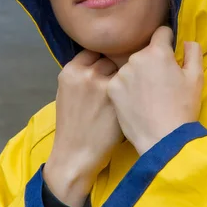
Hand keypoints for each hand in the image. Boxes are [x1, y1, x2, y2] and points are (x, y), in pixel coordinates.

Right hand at [43, 50, 122, 206]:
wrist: (77, 154)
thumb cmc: (73, 126)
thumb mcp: (67, 93)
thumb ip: (81, 75)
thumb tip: (101, 61)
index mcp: (71, 71)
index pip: (93, 52)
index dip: (101, 60)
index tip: (106, 70)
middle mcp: (87, 75)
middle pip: (109, 59)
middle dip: (115, 68)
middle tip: (120, 81)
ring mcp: (105, 86)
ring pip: (125, 70)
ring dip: (128, 78)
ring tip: (131, 90)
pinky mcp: (121, 99)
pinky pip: (134, 85)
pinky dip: (137, 90)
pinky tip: (138, 98)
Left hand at [107, 26, 203, 155]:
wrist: (163, 139)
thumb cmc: (183, 108)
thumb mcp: (196, 78)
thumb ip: (193, 52)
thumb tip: (186, 41)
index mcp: (158, 52)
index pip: (160, 33)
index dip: (167, 41)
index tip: (170, 54)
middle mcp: (136, 57)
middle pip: (144, 52)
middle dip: (152, 61)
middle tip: (160, 82)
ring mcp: (121, 73)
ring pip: (131, 67)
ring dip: (138, 74)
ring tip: (148, 96)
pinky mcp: (111, 89)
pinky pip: (120, 81)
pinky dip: (126, 88)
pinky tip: (136, 102)